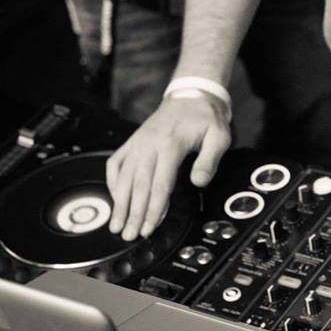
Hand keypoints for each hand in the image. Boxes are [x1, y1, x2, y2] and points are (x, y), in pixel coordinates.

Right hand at [106, 95, 230, 240]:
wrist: (192, 95)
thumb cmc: (205, 117)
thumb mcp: (219, 136)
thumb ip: (210, 160)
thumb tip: (199, 182)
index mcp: (171, 144)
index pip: (160, 184)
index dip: (153, 209)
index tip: (148, 228)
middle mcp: (150, 144)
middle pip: (138, 185)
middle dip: (133, 213)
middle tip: (128, 235)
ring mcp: (138, 142)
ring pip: (123, 176)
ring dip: (119, 203)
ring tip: (116, 225)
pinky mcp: (132, 141)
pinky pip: (116, 163)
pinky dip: (112, 181)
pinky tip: (114, 197)